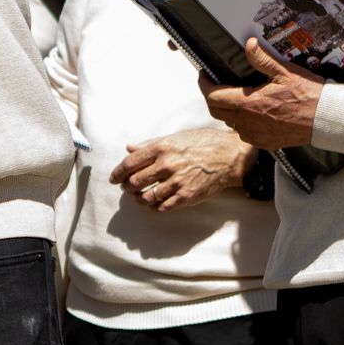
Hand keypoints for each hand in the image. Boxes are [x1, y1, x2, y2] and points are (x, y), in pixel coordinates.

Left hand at [112, 126, 248, 213]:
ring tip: (140, 196)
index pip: (130, 163)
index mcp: (161, 148)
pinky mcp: (186, 196)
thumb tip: (129, 148)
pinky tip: (155, 203)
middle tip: (127, 187)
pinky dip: (155, 207)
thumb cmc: (203, 143)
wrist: (229, 156)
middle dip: (127, 187)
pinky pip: (162, 207)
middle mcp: (166, 165)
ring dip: (139, 199)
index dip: (117, 173)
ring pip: (146, 197)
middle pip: (134, 182)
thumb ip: (150, 144)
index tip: (114, 178)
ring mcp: (176, 182)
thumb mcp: (175, 137)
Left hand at [202, 40, 324, 149]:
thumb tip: (249, 44)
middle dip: (212, 97)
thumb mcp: (284, 72)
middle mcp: (247, 123)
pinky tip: (253, 113)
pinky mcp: (263, 143)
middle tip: (216, 84)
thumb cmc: (308, 95)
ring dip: (228, 111)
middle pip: (216, 111)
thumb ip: (262, 60)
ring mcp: (254, 135)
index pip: (213, 97)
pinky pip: (244, 133)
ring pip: (230, 123)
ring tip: (237, 97)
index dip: (205, 85)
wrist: (326, 120)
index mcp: (248, 104)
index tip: (205, 76)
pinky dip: (242, 123)